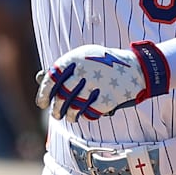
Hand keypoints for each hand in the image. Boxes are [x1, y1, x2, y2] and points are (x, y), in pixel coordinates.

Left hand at [34, 42, 168, 120]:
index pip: (52, 77)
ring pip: (75, 106)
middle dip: (56, 108)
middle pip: (62, 95)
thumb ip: (63, 67)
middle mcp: (84, 70)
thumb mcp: (83, 56)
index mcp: (76, 58)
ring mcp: (97, 84)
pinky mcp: (108, 98)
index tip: (42, 103)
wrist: (136, 67)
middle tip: (55, 114)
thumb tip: (39, 80)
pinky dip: (85, 116)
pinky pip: (90, 113)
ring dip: (69, 115)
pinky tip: (83, 116)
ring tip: (68, 117)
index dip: (44, 92)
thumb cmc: (102, 63)